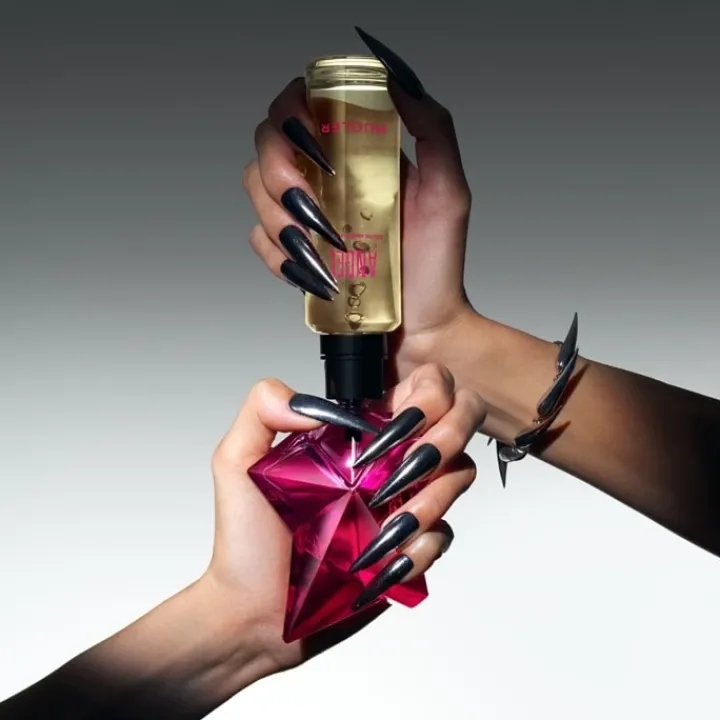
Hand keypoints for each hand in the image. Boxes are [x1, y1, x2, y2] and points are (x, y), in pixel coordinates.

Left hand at [203, 363, 484, 672]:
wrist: (256, 614)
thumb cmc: (246, 543)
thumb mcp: (236, 463)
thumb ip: (262, 408)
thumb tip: (315, 402)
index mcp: (351, 437)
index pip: (413, 389)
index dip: (425, 394)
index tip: (401, 420)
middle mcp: (382, 464)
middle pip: (454, 425)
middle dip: (445, 439)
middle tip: (403, 468)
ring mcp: (400, 504)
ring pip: (458, 475)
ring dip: (431, 497)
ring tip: (387, 526)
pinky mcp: (409, 547)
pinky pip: (444, 534)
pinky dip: (422, 545)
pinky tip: (384, 559)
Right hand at [242, 27, 474, 382]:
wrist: (421, 330)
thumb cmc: (437, 267)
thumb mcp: (449, 192)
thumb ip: (433, 129)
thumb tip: (398, 80)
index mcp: (356, 152)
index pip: (305, 104)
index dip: (293, 110)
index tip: (313, 140)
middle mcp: (325, 177)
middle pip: (267, 143)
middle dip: (281, 171)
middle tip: (316, 206)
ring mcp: (305, 215)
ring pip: (255, 189)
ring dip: (282, 218)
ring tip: (326, 248)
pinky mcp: (292, 254)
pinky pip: (259, 239)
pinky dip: (280, 256)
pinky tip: (315, 271)